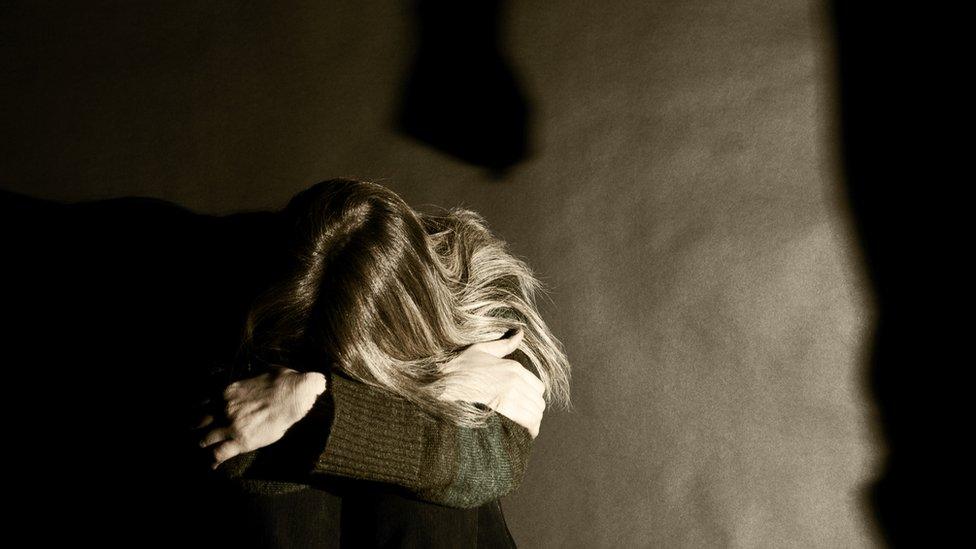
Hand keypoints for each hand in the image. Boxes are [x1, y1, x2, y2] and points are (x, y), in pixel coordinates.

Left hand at [197, 366, 326, 468]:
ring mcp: (231, 426)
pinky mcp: (242, 441)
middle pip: (200, 422)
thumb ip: (246, 381)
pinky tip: (212, 464)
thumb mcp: (257, 373)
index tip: (199, 417)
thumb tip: (251, 378)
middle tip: (195, 433)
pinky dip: (214, 459)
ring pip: (206, 439)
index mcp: (226, 392)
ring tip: (203, 449)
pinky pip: (220, 453)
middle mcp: (224, 409)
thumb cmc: (282, 381)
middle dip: (197, 428)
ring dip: (204, 444)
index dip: (199, 411)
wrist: (294, 396)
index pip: (203, 404)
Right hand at [438, 329, 545, 437]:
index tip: (527, 405)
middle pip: (538, 402)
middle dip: (534, 411)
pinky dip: (529, 429)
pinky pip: (527, 421)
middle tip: (526, 419)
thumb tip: (520, 333)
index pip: (538, 387)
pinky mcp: (503, 409)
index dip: (534, 398)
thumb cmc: (459, 368)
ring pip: (534, 413)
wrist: (442, 382)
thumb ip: (504, 344)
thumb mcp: (482, 350)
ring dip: (532, 422)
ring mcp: (509, 395)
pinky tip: (524, 433)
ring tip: (525, 428)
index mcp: (513, 367)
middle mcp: (515, 380)